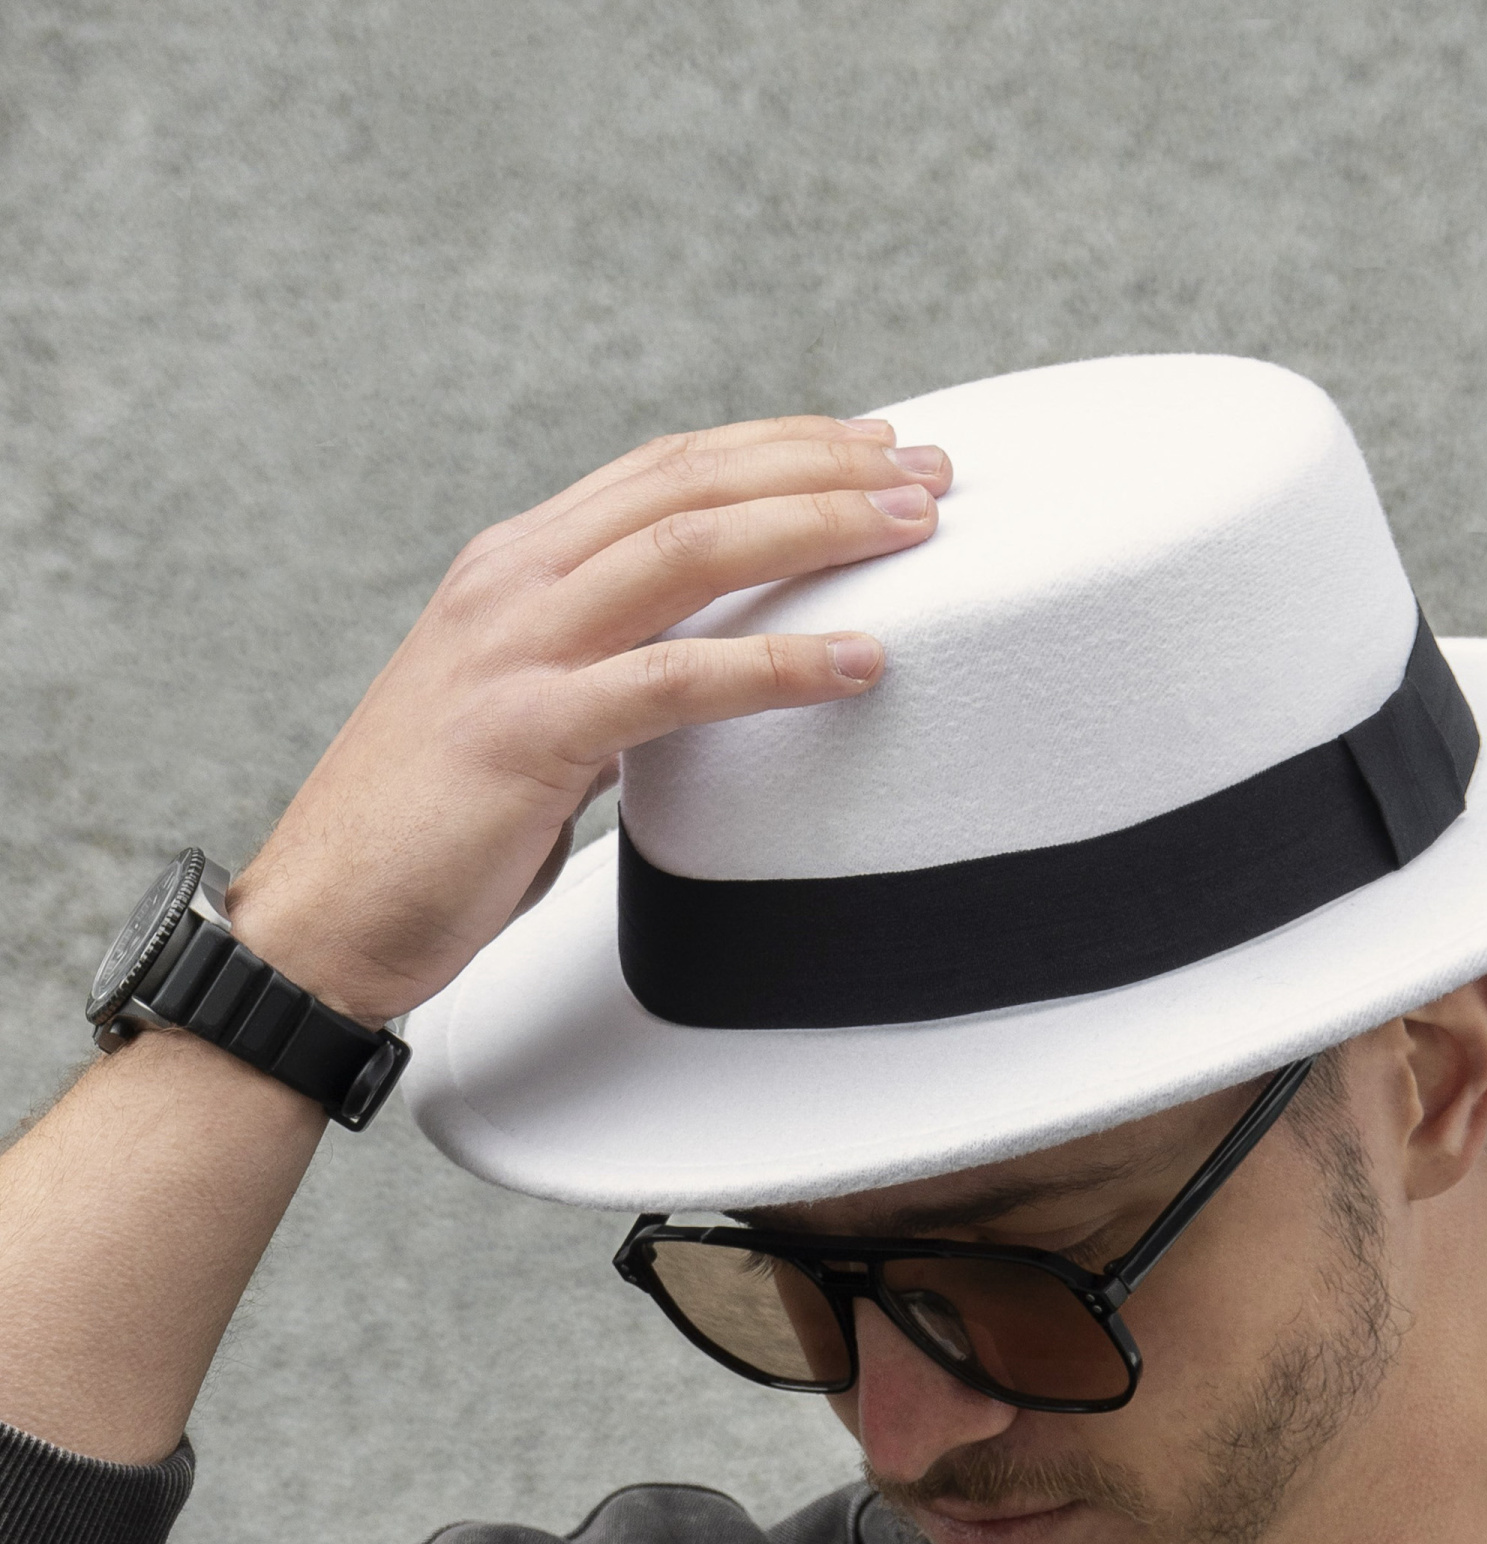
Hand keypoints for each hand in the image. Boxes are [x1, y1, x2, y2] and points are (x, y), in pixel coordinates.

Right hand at [225, 416, 949, 1025]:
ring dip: (815, 528)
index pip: (665, 472)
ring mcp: (516, 649)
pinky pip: (676, 681)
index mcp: (513, 570)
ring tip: (914, 531)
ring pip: (689, 548)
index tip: (871, 449)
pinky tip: (859, 663)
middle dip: (821, 464)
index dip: (777, 449)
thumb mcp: (527, 724)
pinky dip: (778, 665)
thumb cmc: (427, 838)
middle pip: (691, 483)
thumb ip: (603, 681)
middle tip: (929, 473)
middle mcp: (513, 583)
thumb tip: (692, 683)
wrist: (323, 917)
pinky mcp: (529, 732)